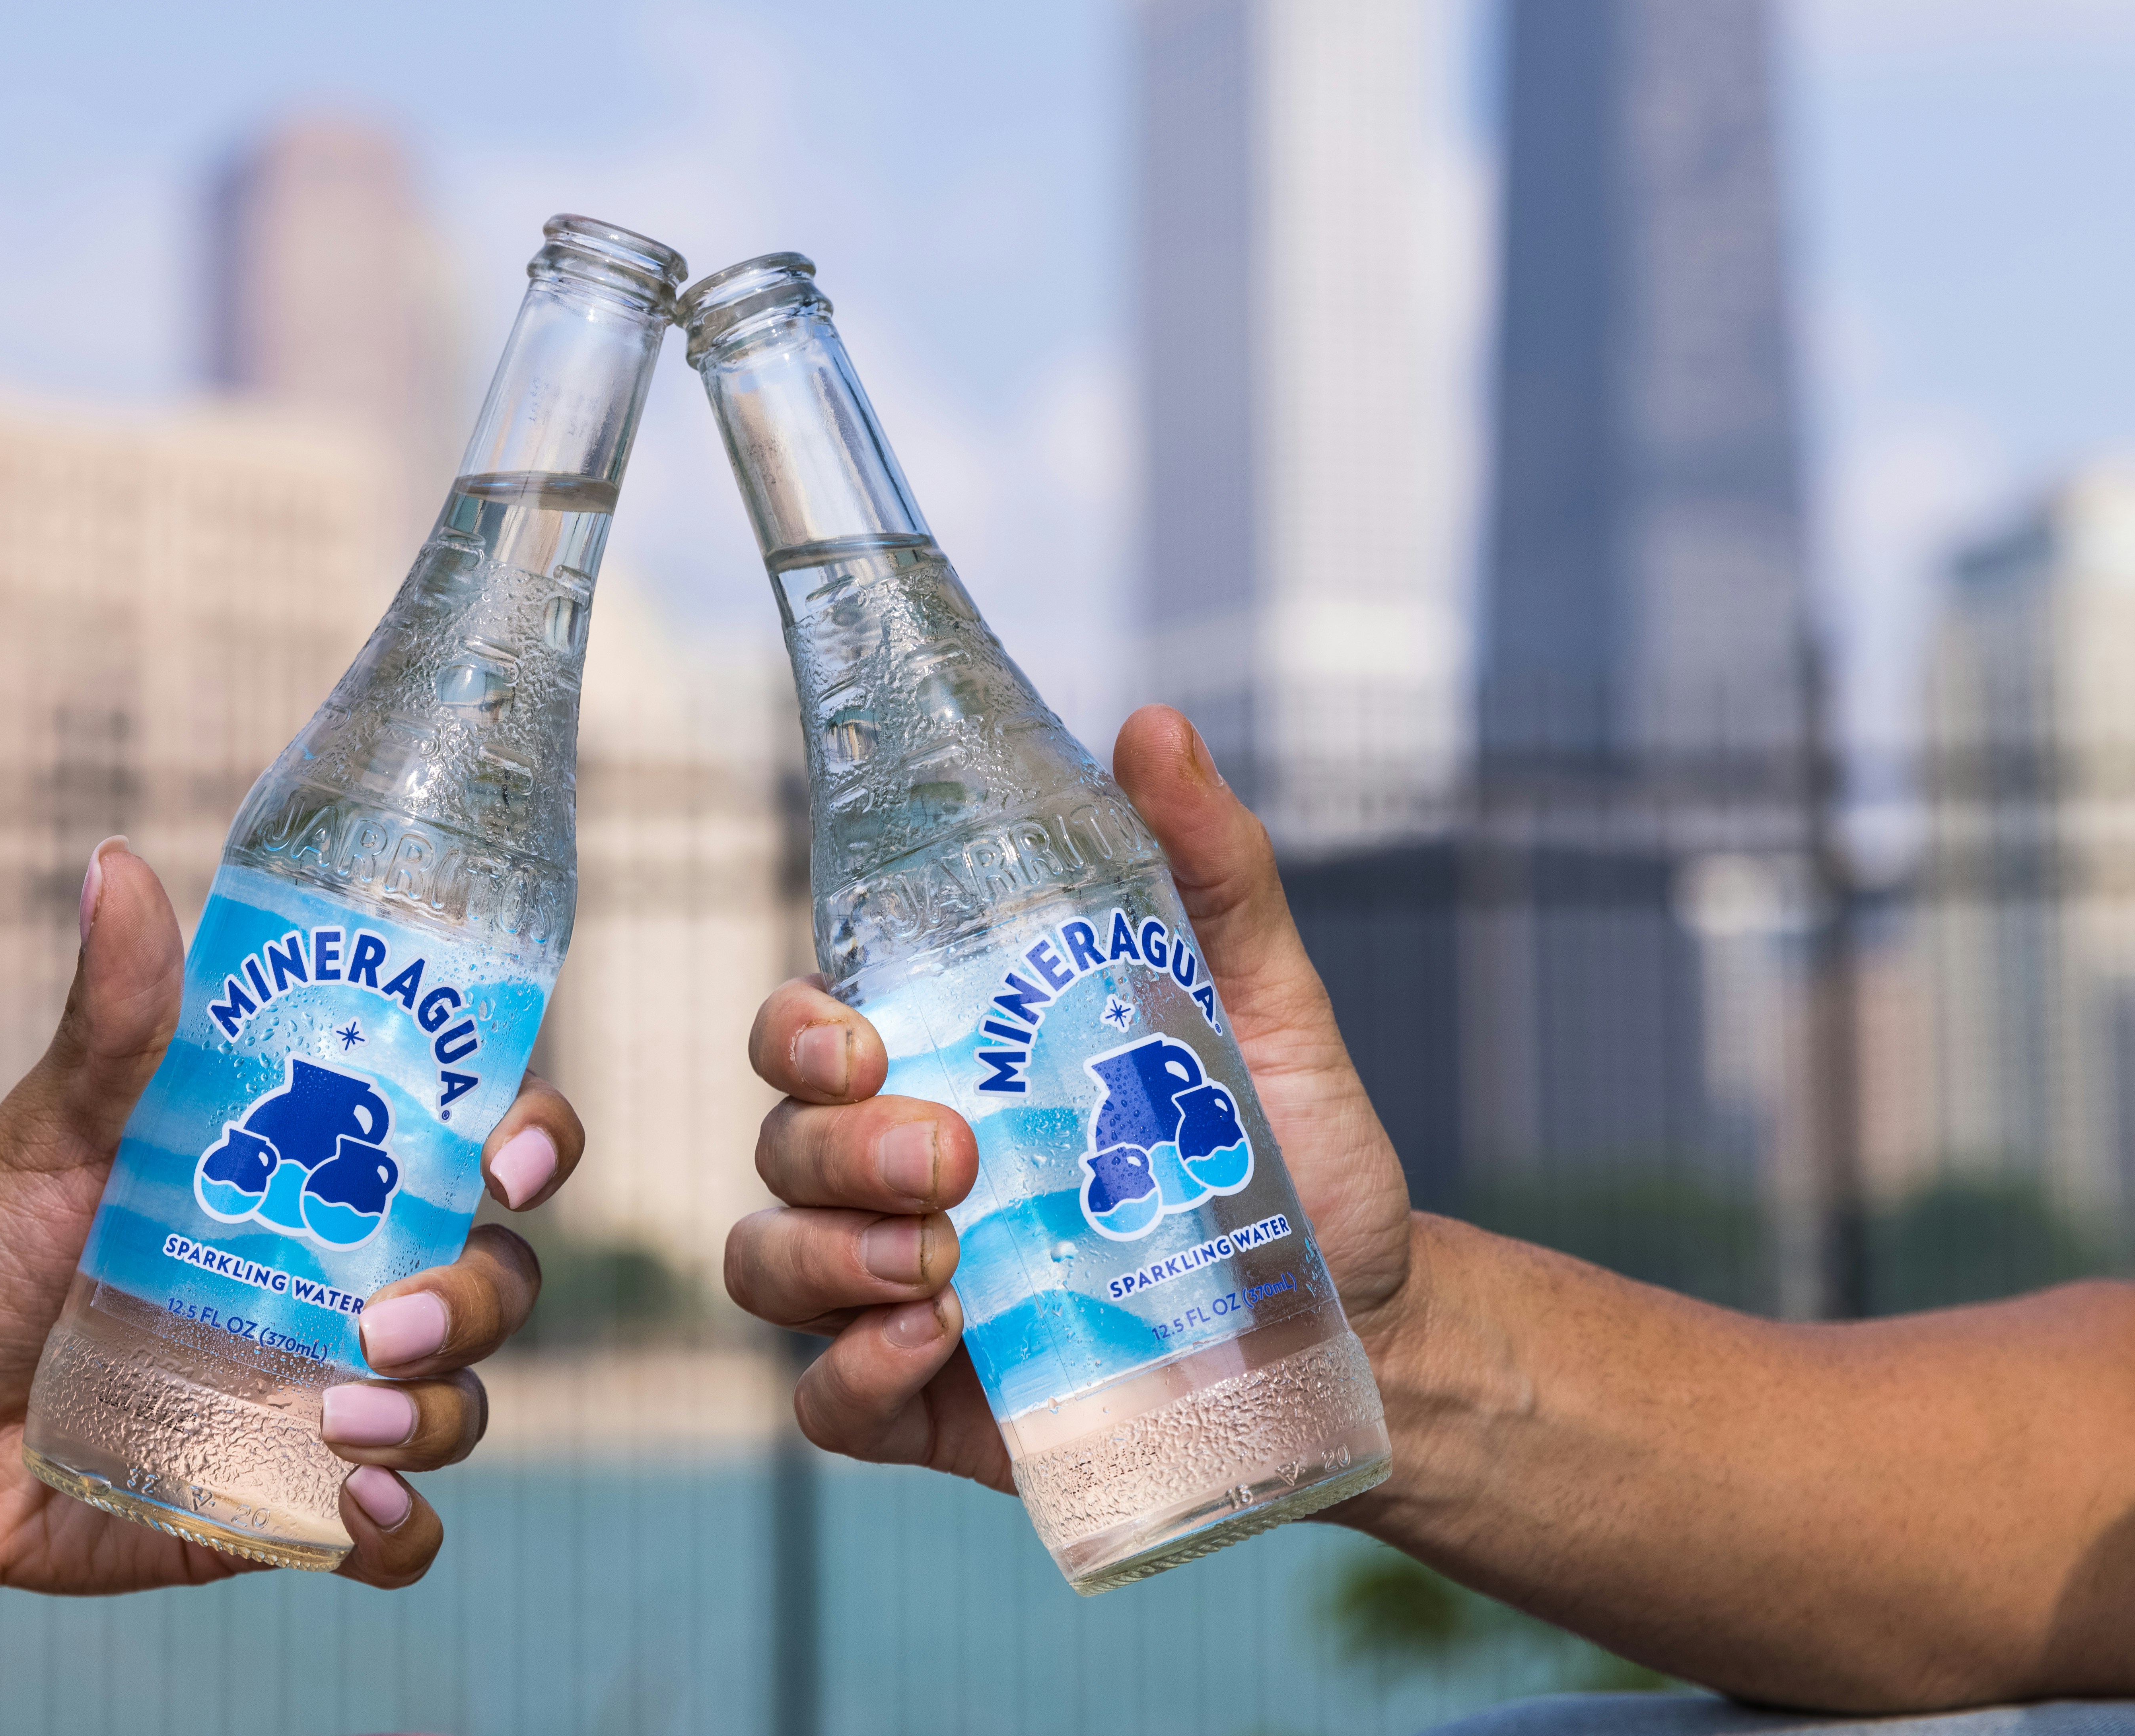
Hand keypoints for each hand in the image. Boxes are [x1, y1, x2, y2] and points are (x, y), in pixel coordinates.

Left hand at [0, 838, 583, 1591]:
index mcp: (322, 1177)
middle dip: (476, 1299)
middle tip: (384, 1321)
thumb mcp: (44, 1132)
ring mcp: (325, 1398)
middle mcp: (345, 1282)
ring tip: (340, 1425)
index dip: (533, 1142)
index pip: (480, 1145)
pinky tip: (357, 1512)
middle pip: (498, 1278)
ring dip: (438, 1416)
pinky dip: (401, 1535)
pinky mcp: (286, 1507)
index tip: (508, 1159)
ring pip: (464, 1404)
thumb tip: (115, 866)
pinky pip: (396, 1539)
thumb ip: (111, 1020)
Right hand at [721, 704, 1413, 1485]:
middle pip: (780, 1142)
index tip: (865, 1037)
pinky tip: (934, 1342)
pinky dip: (853, 1372)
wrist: (1365, 1326)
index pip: (807, 1031)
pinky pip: (828, 1401)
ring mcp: (900, 1292)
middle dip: (834, 1144)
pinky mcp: (932, 1407)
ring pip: (769, 1260)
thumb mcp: (1268, 1005)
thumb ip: (1210, 870)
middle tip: (948, 1156)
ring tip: (941, 1263)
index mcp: (949, 1066)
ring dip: (825, 1254)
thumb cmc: (1296, 1158)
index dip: (798, 1028)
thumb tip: (1156, 727)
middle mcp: (899, 1173)